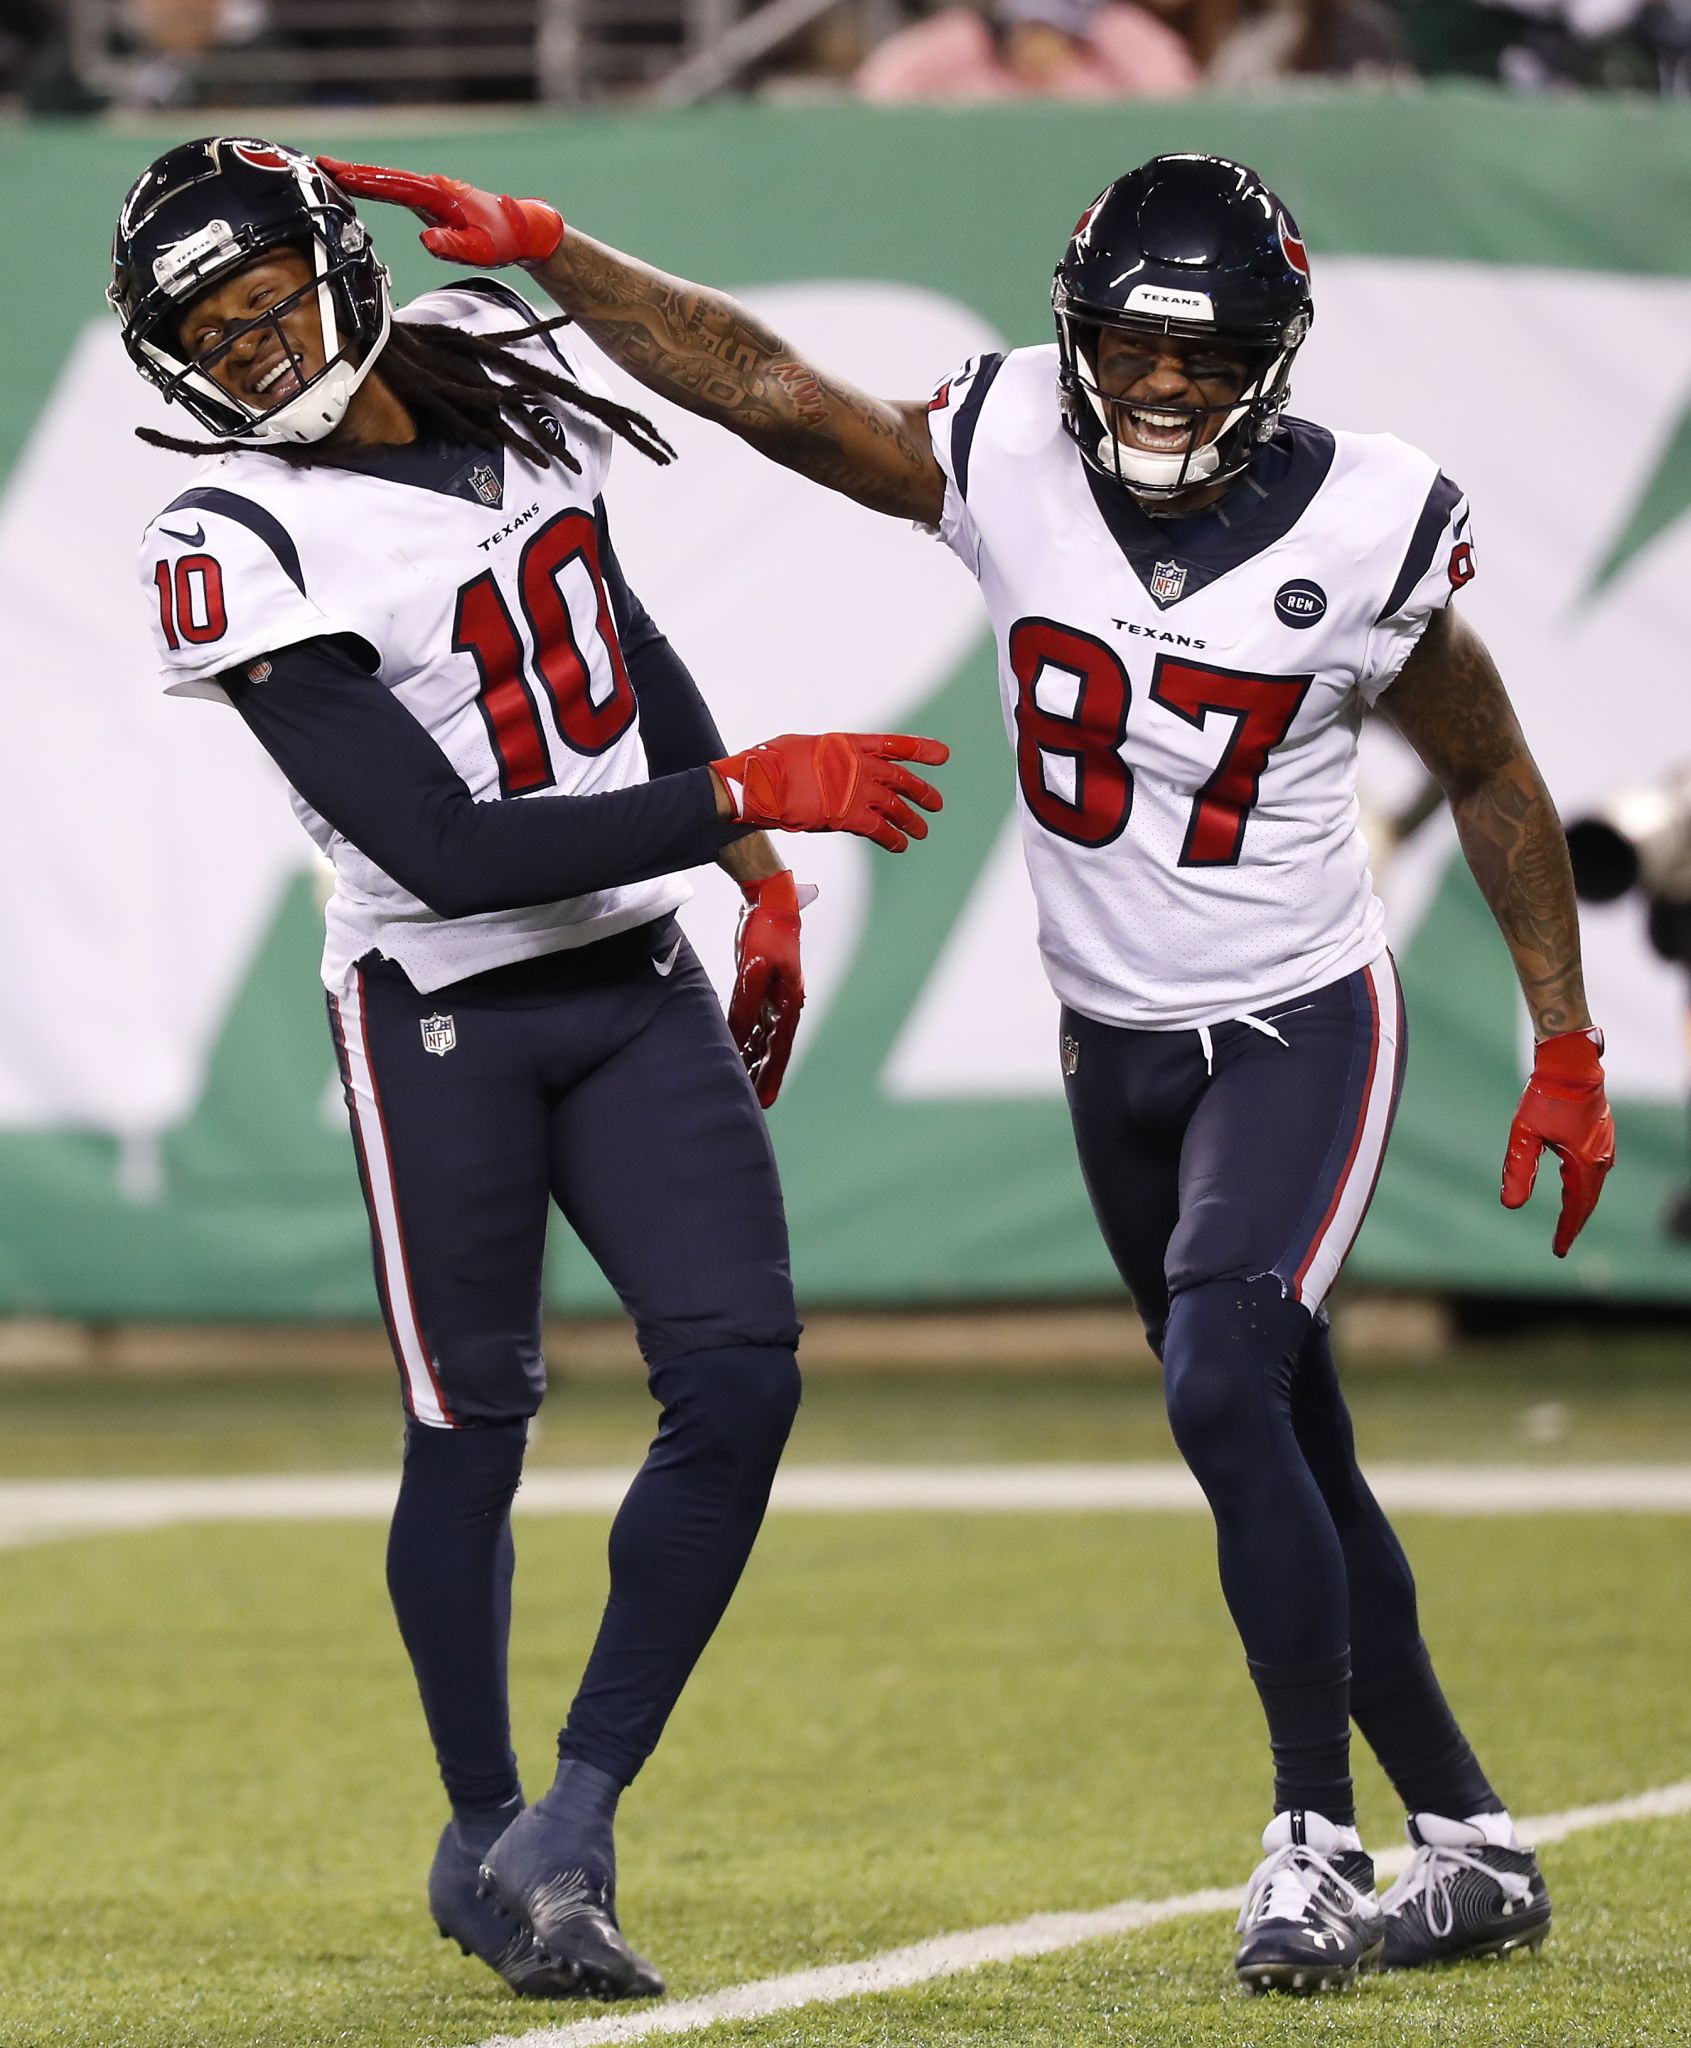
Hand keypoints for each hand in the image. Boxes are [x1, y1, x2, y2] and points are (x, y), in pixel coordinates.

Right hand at [315, 156, 563, 267]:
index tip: (336, 172)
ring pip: (390, 181)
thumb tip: (425, 241)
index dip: (365, 179)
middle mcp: (431, 187)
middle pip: (385, 177)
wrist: (522, 229)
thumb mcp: (480, 250)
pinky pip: (397, 189)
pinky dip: (376, 185)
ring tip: (329, 172)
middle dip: (353, 171)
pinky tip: (360, 185)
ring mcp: (430, 191)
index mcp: (438, 194)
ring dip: (361, 176)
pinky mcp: (431, 199)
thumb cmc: (502, 240)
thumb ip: (453, 246)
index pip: (394, 184)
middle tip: (319, 165)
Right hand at [712, 733, 946, 853]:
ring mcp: (857, 791)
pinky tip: (900, 846)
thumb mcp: (802, 746)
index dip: (921, 750)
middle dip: (922, 792)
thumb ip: (824, 757)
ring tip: (922, 831)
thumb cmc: (771, 762)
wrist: (761, 783)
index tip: (943, 755)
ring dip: (912, 820)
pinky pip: (880, 830)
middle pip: (902, 779)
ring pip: (896, 807)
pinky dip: (893, 839)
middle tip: (936, 804)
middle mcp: (860, 766)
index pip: (894, 745)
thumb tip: (826, 766)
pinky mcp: (849, 817)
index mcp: (849, 744)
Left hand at [729, 872, 810, 1108]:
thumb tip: (737, 1037)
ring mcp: (774, 997)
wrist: (769, 902)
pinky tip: (738, 1053)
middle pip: (774, 1049)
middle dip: (765, 1075)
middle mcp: (784, 1005)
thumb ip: (745, 1005)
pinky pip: (755, 1022)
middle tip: (757, 1104)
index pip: (780, 1048)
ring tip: (744, 1085)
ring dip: (755, 1060)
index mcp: (788, 1003)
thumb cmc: (765, 932)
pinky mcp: (761, 988)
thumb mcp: (753, 970)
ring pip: (764, 1038)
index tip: (765, 1101)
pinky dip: (748, 1039)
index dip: (772, 1075)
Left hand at [1500, 1027, 1615, 1257]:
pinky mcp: (1603, 1135)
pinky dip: (1585, 1185)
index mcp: (1583, 1162)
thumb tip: (1510, 1205)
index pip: (1576, 1207)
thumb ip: (1518, 1169)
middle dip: (1574, 1222)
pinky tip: (1575, 1187)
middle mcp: (1600, 1157)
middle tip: (1561, 1243)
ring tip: (1569, 1220)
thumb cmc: (1545, 1096)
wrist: (1570, 1064)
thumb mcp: (1524, 1134)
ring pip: (1593, 1184)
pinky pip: (1595, 1169)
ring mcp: (1605, 1146)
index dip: (1566, 1230)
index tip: (1558, 1250)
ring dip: (1581, 1204)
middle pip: (1588, 1200)